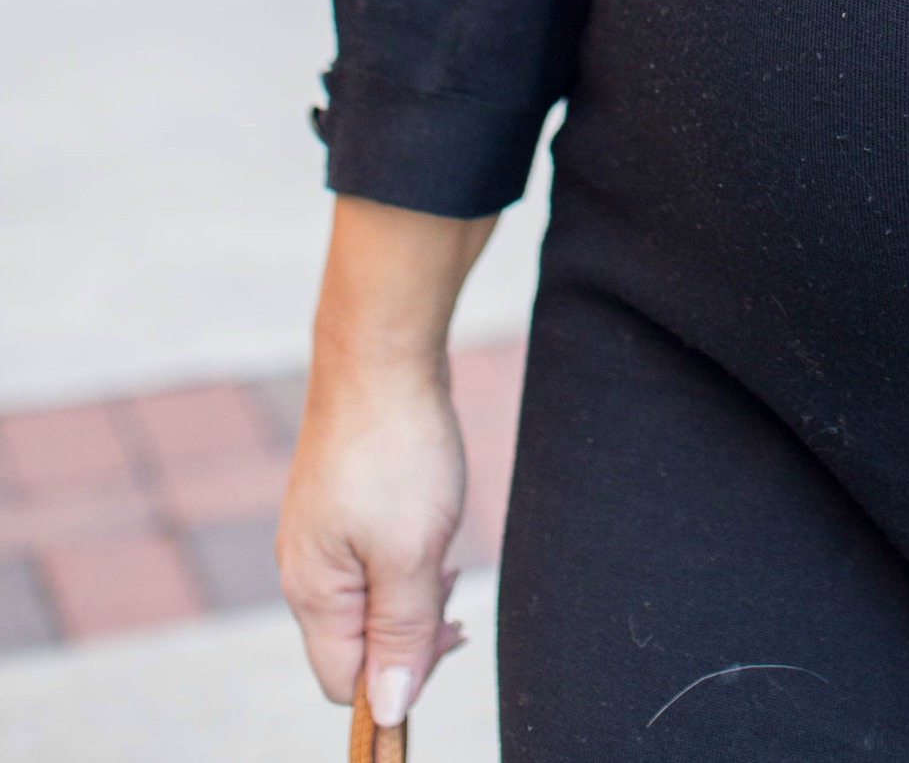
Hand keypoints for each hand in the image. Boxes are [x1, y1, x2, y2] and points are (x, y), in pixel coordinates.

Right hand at [278, 357, 467, 722]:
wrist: (381, 350)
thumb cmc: (395, 450)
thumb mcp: (410, 554)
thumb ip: (400, 634)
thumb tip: (387, 710)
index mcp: (310, 591)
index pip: (343, 681)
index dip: (397, 678)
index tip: (447, 632)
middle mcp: (304, 567)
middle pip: (356, 642)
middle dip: (410, 631)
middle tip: (453, 587)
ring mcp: (320, 531)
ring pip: (369, 596)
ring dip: (413, 590)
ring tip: (444, 551)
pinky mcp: (342, 500)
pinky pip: (372, 556)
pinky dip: (407, 554)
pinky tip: (431, 522)